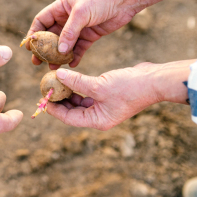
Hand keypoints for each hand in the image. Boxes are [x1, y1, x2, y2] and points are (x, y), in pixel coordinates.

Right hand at [28, 0, 136, 67]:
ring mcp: (79, 27)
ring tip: (52, 68)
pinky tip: (71, 65)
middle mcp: (67, 17)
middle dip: (44, 49)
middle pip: (51, 35)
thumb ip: (69, 32)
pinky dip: (75, 56)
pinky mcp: (90, 35)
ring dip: (58, 56)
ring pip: (64, 44)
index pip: (42, 21)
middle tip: (37, 62)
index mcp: (61, 7)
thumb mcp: (81, 14)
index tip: (29, 47)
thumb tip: (59, 51)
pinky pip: (79, 48)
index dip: (34, 33)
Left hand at [44, 60, 191, 129]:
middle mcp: (100, 116)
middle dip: (60, 100)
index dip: (54, 109)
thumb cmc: (130, 87)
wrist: (154, 80)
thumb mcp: (99, 85)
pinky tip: (69, 77)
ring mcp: (104, 106)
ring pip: (79, 101)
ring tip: (55, 82)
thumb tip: (58, 76)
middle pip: (73, 111)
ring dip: (68, 92)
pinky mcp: (107, 95)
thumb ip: (77, 82)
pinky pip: (87, 93)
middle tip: (46, 89)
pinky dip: (78, 86)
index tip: (42, 99)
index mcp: (98, 120)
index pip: (69, 118)